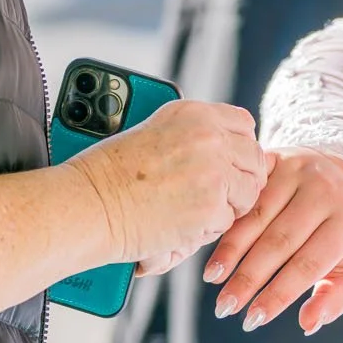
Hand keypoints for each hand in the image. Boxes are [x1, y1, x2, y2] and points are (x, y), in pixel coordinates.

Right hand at [71, 100, 265, 266]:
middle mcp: (209, 137)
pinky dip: (207, 228)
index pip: (243, 123)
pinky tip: (180, 223)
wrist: (89, 204)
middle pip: (254, 158)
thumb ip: (189, 135)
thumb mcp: (151, 132)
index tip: (233, 160)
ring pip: (247, 191)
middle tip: (220, 193)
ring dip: (227, 204)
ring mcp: (214, 172)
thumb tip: (220, 146)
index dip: (241, 146)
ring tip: (193, 209)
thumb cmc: (107, 174)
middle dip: (242, 178)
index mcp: (194, 114)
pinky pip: (227, 220)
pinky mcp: (211, 207)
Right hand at [204, 147, 342, 333]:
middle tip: (225, 307)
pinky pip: (246, 193)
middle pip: (278, 242)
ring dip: (231, 250)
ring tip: (214, 280)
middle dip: (248, 278)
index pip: (307, 266)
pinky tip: (211, 240)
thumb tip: (308, 325)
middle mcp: (324, 192)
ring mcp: (298, 171)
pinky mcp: (276, 158)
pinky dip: (229, 219)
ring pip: (257, 216)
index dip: (278, 295)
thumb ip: (334, 298)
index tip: (252, 320)